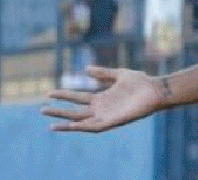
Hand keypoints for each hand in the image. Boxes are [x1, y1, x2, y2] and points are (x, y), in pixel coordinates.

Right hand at [42, 66, 164, 131]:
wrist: (156, 90)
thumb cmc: (141, 82)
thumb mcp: (119, 74)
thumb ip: (103, 73)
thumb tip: (85, 69)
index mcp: (102, 98)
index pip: (78, 98)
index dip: (64, 95)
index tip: (49, 92)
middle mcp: (102, 109)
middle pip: (75, 112)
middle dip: (59, 112)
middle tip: (42, 110)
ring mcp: (107, 116)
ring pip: (82, 122)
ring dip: (66, 124)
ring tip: (51, 124)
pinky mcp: (114, 122)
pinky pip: (96, 127)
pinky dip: (83, 128)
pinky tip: (72, 126)